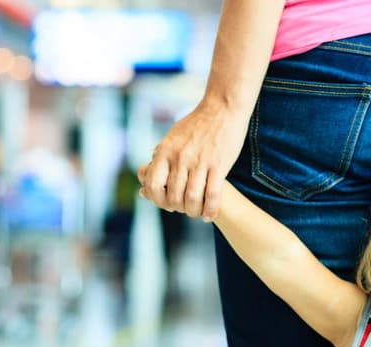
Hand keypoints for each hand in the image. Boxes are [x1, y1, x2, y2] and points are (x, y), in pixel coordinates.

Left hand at [139, 101, 248, 221]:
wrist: (223, 107)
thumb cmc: (198, 122)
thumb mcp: (173, 135)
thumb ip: (161, 153)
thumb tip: (147, 168)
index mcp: (165, 151)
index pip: (153, 185)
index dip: (158, 200)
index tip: (167, 204)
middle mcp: (180, 158)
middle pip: (174, 196)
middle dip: (178, 209)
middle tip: (185, 210)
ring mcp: (200, 162)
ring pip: (192, 199)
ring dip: (194, 212)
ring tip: (197, 213)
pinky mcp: (219, 165)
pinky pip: (212, 195)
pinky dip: (210, 210)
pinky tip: (209, 216)